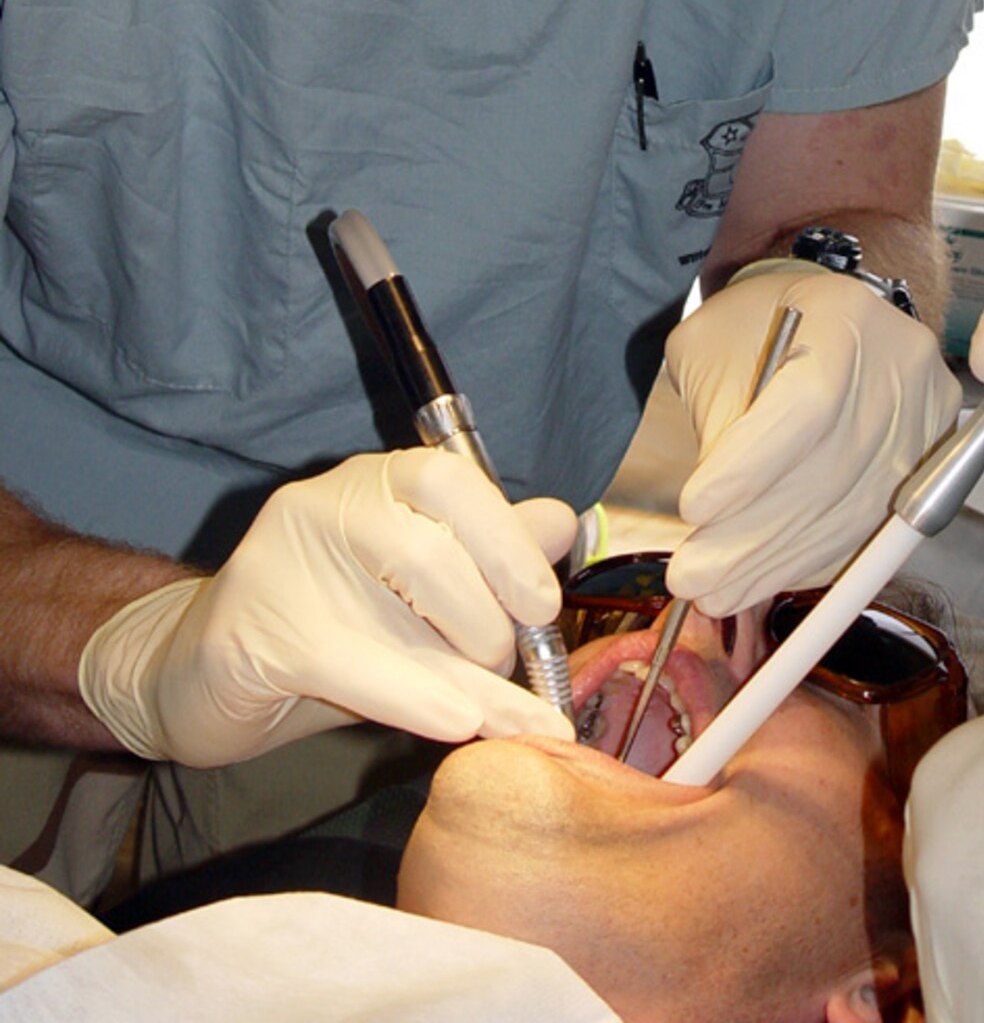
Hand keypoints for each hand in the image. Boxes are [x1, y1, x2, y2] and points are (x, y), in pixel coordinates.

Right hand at [78, 450, 577, 765]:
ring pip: (405, 594)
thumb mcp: (415, 599)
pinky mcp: (254, 631)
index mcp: (376, 482)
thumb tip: (565, 524)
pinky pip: (353, 662)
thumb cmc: (327, 632)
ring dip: (464, 660)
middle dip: (489, 620)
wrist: (198, 679)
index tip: (544, 606)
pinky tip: (458, 725)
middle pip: (437, 546)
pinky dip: (416, 695)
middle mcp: (330, 501)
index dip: (510, 541)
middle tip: (506, 670)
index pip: (454, 480)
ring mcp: (284, 557)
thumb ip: (487, 557)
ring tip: (486, 707)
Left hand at [663, 262, 960, 613]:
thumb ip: (715, 416)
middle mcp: (901, 363)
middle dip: (753, 534)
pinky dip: (811, 561)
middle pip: (831, 468)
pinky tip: (761, 579)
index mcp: (846, 317)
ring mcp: (925, 415)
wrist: (818, 319)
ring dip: (777, 562)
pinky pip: (869, 527)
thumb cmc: (756, 328)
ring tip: (714, 593)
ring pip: (851, 510)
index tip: (694, 510)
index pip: (809, 403)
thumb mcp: (712, 348)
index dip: (753, 467)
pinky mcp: (930, 458)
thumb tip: (710, 517)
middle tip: (690, 576)